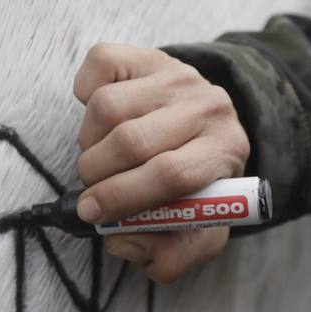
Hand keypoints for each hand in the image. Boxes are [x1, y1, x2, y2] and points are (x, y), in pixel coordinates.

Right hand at [72, 43, 249, 282]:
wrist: (204, 126)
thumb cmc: (195, 185)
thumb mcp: (197, 232)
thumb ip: (168, 256)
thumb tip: (123, 241)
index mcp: (226, 152)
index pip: (171, 174)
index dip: (123, 197)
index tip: (92, 213)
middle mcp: (208, 107)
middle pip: (133, 141)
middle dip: (97, 175)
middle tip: (91, 190)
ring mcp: (177, 75)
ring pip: (108, 107)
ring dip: (90, 141)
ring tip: (103, 156)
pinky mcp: (148, 55)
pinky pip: (99, 66)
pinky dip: (85, 94)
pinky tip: (102, 119)